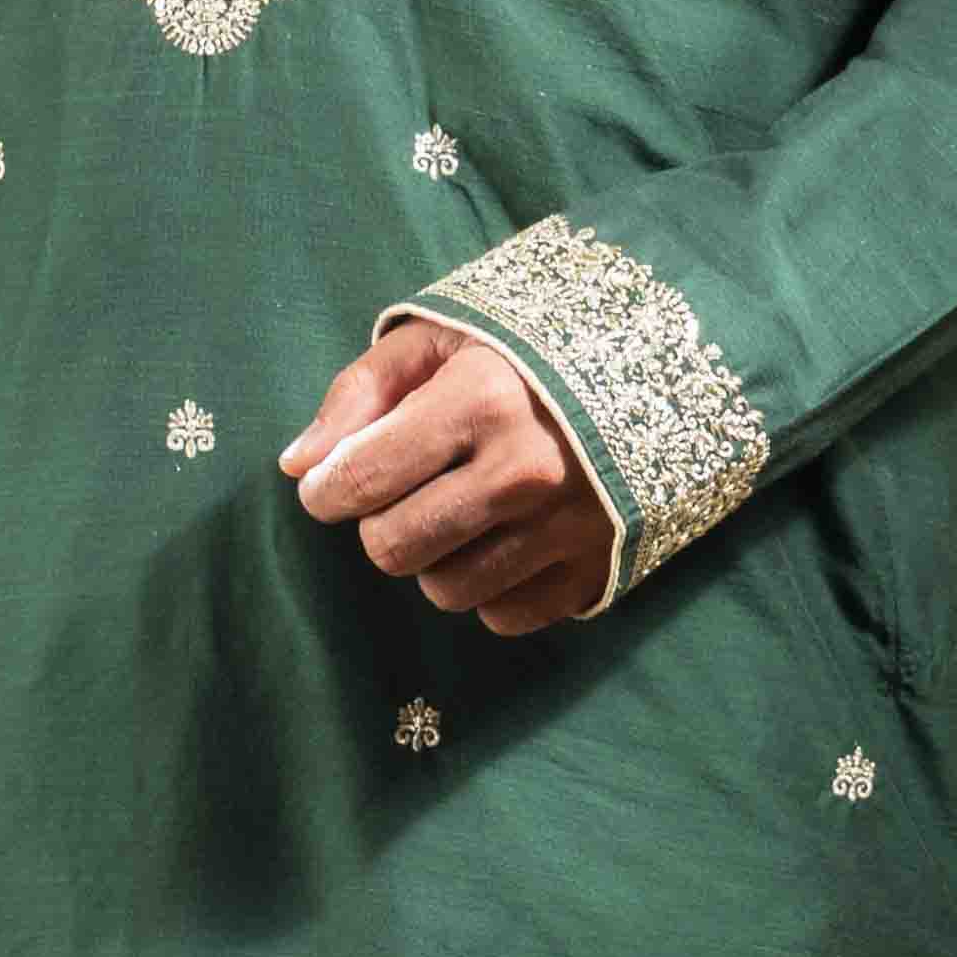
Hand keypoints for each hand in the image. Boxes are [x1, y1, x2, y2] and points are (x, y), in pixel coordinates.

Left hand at [278, 323, 615, 628]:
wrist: (658, 373)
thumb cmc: (526, 353)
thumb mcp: (440, 340)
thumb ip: (360, 393)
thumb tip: (299, 466)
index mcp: (481, 400)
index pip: (359, 479)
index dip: (326, 491)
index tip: (330, 485)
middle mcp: (524, 472)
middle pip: (392, 549)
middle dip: (381, 525)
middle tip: (407, 493)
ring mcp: (565, 527)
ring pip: (445, 591)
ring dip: (436, 559)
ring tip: (461, 512)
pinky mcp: (595, 571)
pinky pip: (503, 617)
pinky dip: (493, 588)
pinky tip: (507, 540)